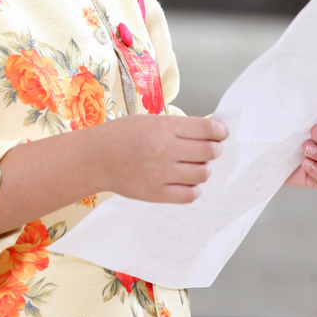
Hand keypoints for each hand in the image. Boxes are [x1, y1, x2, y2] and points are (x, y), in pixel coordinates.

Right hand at [94, 114, 227, 203]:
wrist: (95, 157)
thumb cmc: (122, 135)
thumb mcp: (151, 121)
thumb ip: (179, 127)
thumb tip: (210, 133)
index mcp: (164, 128)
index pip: (207, 130)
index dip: (220, 132)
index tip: (221, 133)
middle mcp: (165, 151)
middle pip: (210, 152)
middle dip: (215, 149)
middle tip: (210, 148)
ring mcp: (161, 174)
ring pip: (203, 174)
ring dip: (204, 169)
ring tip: (194, 164)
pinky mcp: (156, 194)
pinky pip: (190, 194)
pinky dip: (195, 187)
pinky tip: (187, 180)